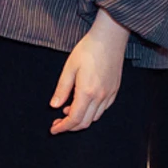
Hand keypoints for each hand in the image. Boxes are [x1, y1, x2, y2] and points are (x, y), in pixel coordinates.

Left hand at [50, 12, 130, 133]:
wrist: (109, 38)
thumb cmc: (88, 50)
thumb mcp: (69, 68)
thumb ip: (62, 89)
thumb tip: (54, 106)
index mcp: (87, 92)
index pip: (74, 119)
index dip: (63, 127)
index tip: (53, 129)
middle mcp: (100, 97)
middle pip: (85, 122)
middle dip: (70, 127)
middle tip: (58, 122)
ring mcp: (109, 94)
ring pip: (95, 117)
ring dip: (81, 119)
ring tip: (69, 110)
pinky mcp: (114, 90)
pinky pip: (103, 109)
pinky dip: (91, 112)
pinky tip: (83, 103)